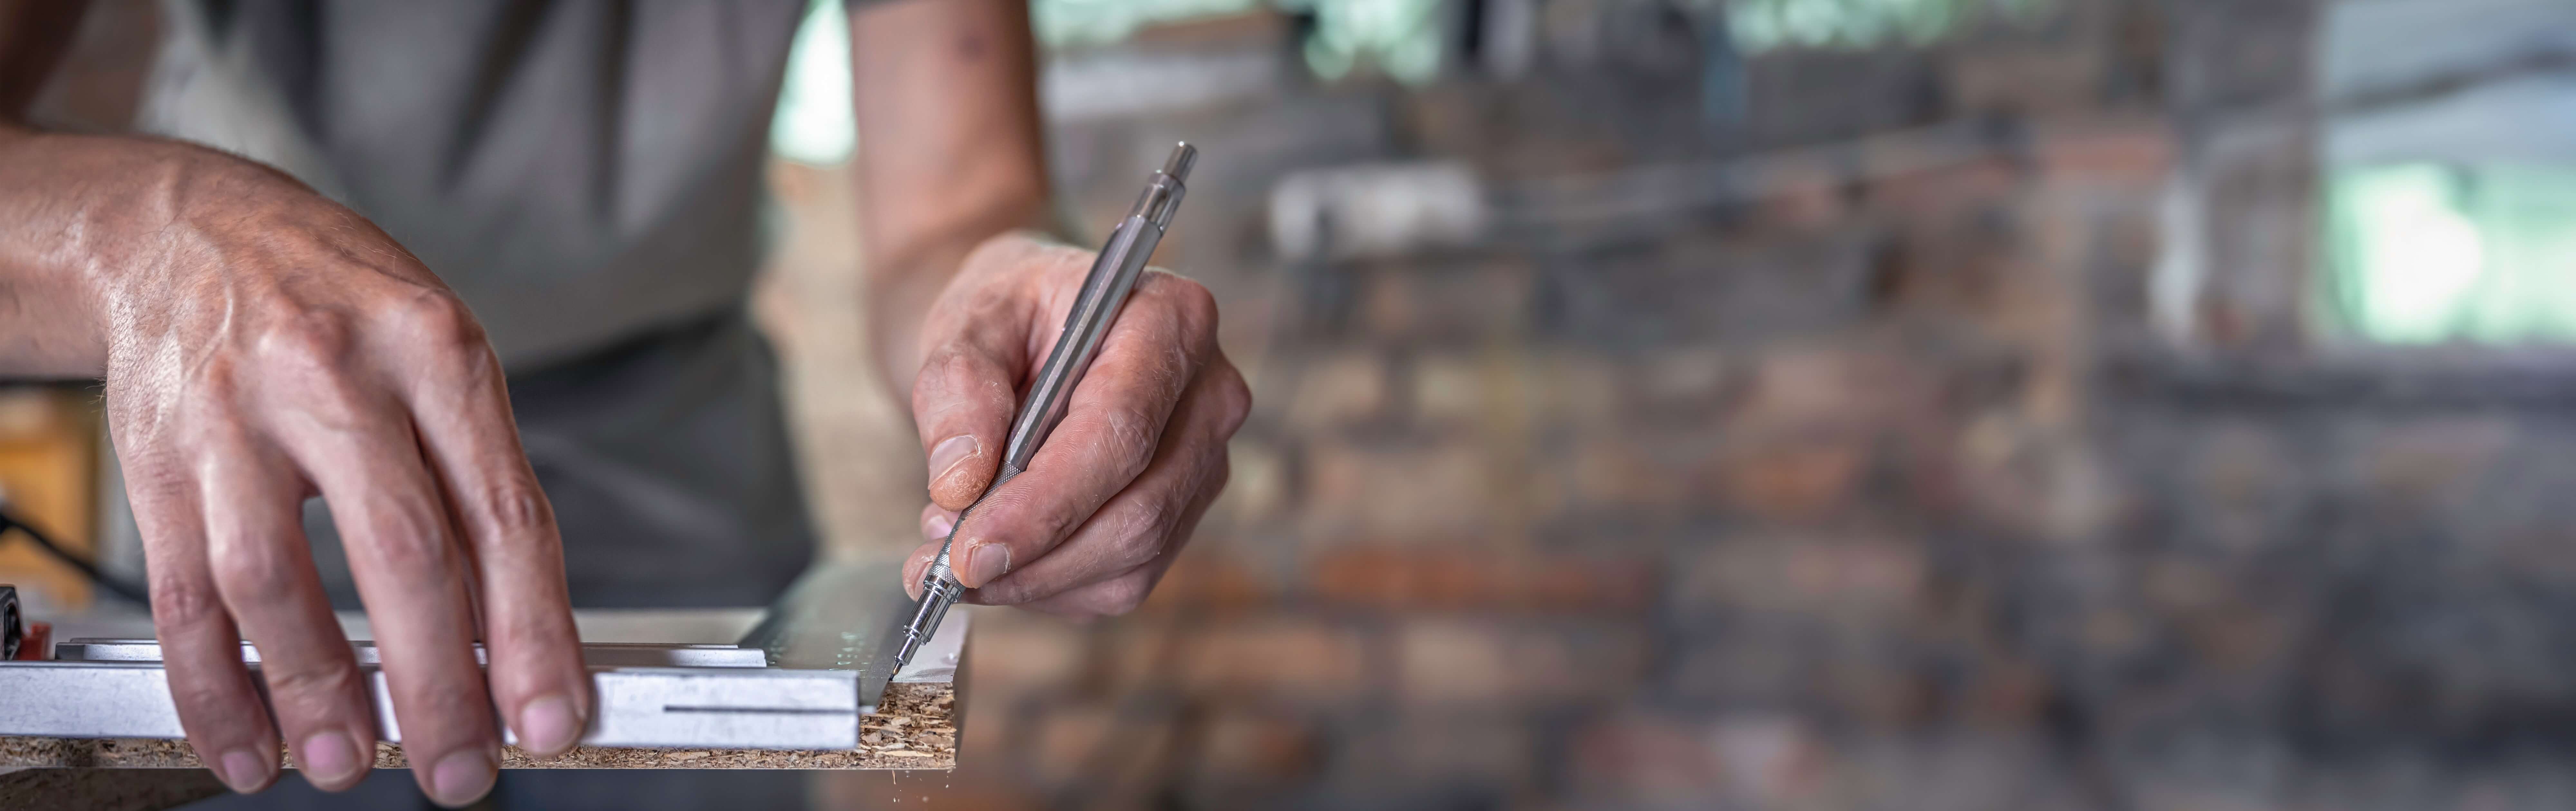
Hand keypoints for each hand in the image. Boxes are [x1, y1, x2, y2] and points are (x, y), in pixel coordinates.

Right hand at [96, 158, 585, 803]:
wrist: (191, 226)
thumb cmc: (342, 305)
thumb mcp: (440, 359)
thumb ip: (480, 488)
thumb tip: (520, 633)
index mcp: (438, 353)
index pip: (505, 516)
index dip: (535, 631)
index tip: (554, 715)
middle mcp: (339, 378)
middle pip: (404, 554)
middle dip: (439, 683)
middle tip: (461, 768)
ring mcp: (238, 418)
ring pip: (277, 582)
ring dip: (316, 692)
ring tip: (351, 761)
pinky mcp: (159, 457)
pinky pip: (186, 595)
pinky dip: (218, 685)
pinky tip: (250, 741)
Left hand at [898, 232, 1249, 616]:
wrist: (1025, 334)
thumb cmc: (1007, 318)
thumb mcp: (966, 325)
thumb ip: (957, 391)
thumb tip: (959, 485)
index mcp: (1171, 319)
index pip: (1121, 431)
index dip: (1046, 503)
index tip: (969, 549)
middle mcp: (1210, 392)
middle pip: (1139, 509)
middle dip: (1037, 554)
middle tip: (948, 564)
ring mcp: (1206, 457)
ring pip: (1135, 556)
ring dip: (1038, 578)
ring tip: (960, 556)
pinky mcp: (1186, 509)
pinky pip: (1126, 579)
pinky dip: (1053, 587)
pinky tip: (1005, 561)